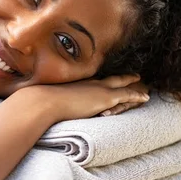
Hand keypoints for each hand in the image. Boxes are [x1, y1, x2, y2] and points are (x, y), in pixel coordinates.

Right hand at [23, 74, 149, 122]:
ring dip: (133, 85)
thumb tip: (35, 104)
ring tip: (142, 85)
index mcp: (76, 83)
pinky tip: (145, 97)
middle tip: (133, 76)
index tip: (108, 78)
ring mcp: (97, 89)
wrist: (43, 102)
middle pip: (110, 78)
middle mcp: (88, 83)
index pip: (93, 80)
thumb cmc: (39, 102)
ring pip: (121, 85)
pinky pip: (127, 95)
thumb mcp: (43, 99)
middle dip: (122, 77)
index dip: (102, 79)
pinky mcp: (105, 97)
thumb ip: (45, 100)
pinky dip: (136, 96)